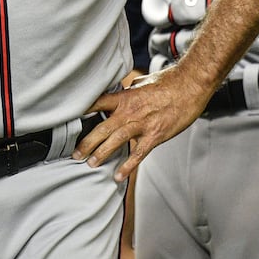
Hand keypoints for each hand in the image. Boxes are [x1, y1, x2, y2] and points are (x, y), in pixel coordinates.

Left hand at [74, 66, 210, 181]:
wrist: (190, 85)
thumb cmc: (169, 82)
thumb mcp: (144, 82)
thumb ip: (132, 89)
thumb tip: (127, 89)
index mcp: (124, 97)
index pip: (96, 104)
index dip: (81, 113)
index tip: (68, 122)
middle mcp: (129, 111)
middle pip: (101, 128)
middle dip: (86, 143)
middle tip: (75, 154)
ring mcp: (141, 124)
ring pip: (115, 141)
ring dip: (101, 154)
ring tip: (90, 164)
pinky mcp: (155, 136)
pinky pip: (138, 154)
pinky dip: (127, 166)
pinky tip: (118, 176)